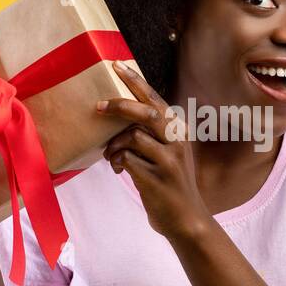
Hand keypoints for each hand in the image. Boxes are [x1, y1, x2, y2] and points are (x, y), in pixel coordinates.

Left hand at [98, 61, 210, 241]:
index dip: (135, 82)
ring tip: (111, 156)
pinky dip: (119, 163)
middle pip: (146, 113)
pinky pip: (128, 160)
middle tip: (97, 107)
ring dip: (115, 145)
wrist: (187, 220)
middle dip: (119, 106)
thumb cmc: (171, 184)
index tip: (116, 65)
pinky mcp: (157, 179)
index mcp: (179, 131)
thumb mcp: (169, 153)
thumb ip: (152, 134)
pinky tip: (121, 171)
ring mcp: (169, 161)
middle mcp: (178, 142)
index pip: (156, 99)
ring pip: (133, 137)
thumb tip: (120, 115)